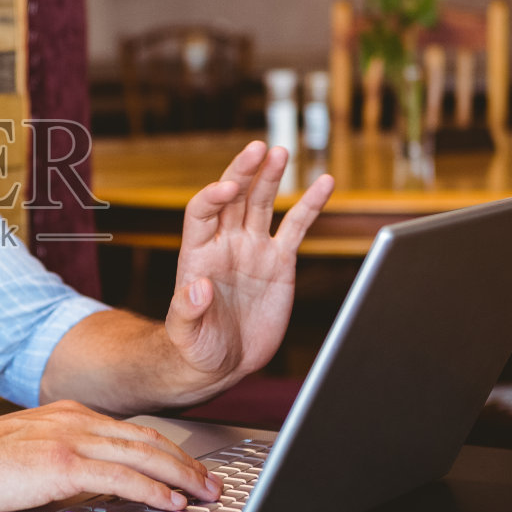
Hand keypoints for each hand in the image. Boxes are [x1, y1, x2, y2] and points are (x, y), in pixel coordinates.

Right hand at [0, 401, 220, 511]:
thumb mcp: (27, 453)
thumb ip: (61, 458)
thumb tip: (91, 483)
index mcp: (66, 415)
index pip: (130, 431)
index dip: (166, 450)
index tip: (188, 466)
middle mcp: (74, 420)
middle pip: (147, 439)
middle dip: (186, 462)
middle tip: (212, 482)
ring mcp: (70, 439)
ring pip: (143, 454)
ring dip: (182, 475)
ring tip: (205, 492)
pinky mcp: (63, 464)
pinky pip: (121, 476)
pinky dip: (152, 488)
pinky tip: (171, 500)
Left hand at [165, 142, 332, 399]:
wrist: (221, 362)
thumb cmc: (194, 349)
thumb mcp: (185, 334)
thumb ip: (187, 311)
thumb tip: (198, 288)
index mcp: (197, 255)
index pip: (202, 211)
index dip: (214, 196)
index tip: (230, 187)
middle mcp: (225, 244)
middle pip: (233, 197)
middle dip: (245, 171)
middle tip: (259, 148)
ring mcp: (253, 249)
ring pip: (262, 203)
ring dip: (271, 177)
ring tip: (281, 152)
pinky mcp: (279, 262)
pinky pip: (296, 227)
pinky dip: (311, 204)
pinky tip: (325, 182)